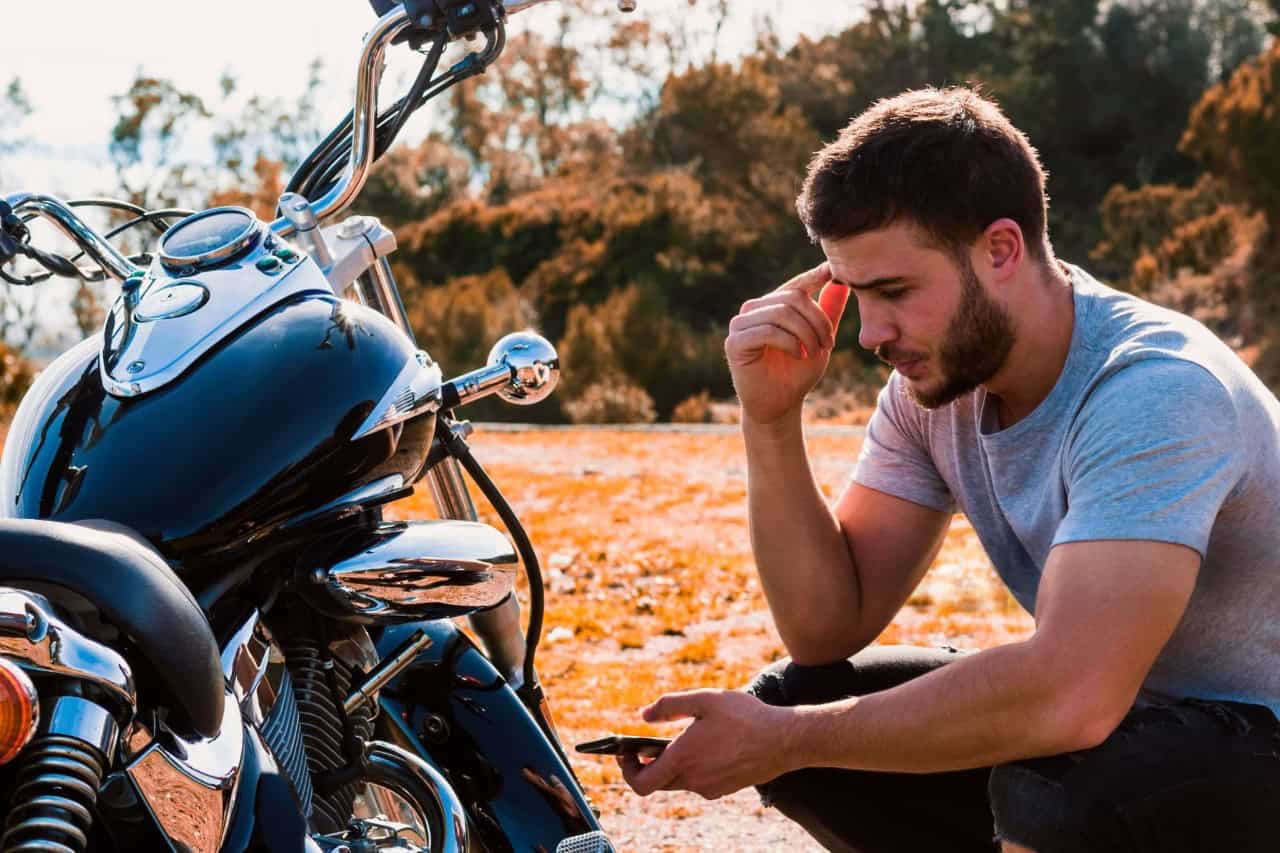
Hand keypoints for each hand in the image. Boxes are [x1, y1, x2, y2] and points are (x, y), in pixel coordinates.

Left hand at [616, 689, 801, 799]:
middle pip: (657, 782)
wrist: (784, 740)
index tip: (625, 753)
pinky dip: (694, 766)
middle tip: (646, 744)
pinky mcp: (724, 789)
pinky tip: (707, 744)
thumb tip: (644, 716)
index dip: (627, 771)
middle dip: (647, 764)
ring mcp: (710, 788)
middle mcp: (694, 780)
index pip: (641, 783)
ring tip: (683, 738)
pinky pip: (699, 780)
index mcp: (684, 759)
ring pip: (679, 780)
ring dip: (673, 763)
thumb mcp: (704, 699)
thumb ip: (669, 706)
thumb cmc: (745, 717)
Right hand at [724, 263, 850, 425]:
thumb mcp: (819, 340)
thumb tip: (841, 281)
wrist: (779, 406)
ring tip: (814, 353)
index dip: (812, 276)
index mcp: (772, 306)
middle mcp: (754, 310)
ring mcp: (741, 324)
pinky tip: (798, 355)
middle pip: (792, 298)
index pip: (794, 286)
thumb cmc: (798, 374)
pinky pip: (767, 331)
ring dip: (806, 333)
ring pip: (781, 313)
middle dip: (817, 320)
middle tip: (828, 344)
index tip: (831, 270)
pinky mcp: (735, 342)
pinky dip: (790, 342)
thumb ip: (828, 311)